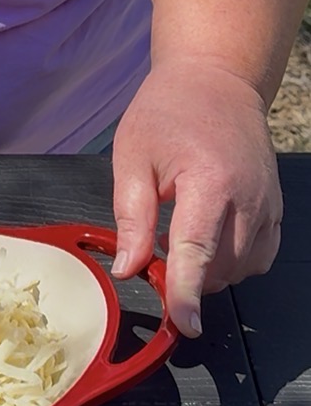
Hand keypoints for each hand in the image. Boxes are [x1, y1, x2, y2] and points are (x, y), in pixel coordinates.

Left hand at [111, 60, 281, 337]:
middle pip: (222, 268)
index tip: (185, 325)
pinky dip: (233, 264)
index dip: (187, 293)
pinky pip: (261, 255)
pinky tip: (208, 243)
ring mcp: (268, 202)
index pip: (198, 251)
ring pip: (243, 268)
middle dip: (186, 279)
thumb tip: (129, 269)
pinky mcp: (275, 206)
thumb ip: (132, 218)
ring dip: (208, 273)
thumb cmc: (167, 113)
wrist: (215, 80)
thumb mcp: (132, 159)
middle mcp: (249, 196)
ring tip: (178, 240)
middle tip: (153, 253)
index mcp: (210, 182)